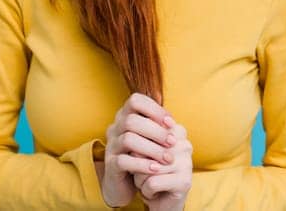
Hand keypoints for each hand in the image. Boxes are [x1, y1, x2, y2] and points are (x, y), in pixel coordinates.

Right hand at [98, 93, 178, 207]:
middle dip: (156, 131)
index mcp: (125, 117)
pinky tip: (156, 169)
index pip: (135, 101)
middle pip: (131, 120)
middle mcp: (115, 128)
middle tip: (173, 142)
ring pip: (128, 139)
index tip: (171, 123)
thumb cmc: (144, 157)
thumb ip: (161, 129)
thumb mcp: (153, 140)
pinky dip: (142, 164)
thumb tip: (175, 125)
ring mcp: (111, 146)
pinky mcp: (110, 165)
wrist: (127, 184)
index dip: (154, 109)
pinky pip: (123, 161)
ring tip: (168, 158)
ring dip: (152, 148)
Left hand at [133, 118, 191, 210]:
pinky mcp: (184, 182)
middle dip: (139, 165)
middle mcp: (184, 145)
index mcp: (176, 133)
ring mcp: (187, 163)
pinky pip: (152, 183)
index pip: (147, 133)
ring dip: (141, 179)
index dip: (138, 149)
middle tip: (146, 173)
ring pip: (148, 167)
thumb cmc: (151, 174)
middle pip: (147, 150)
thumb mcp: (143, 154)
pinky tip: (153, 192)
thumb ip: (141, 143)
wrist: (161, 201)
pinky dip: (146, 191)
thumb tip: (137, 151)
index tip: (144, 158)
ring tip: (149, 182)